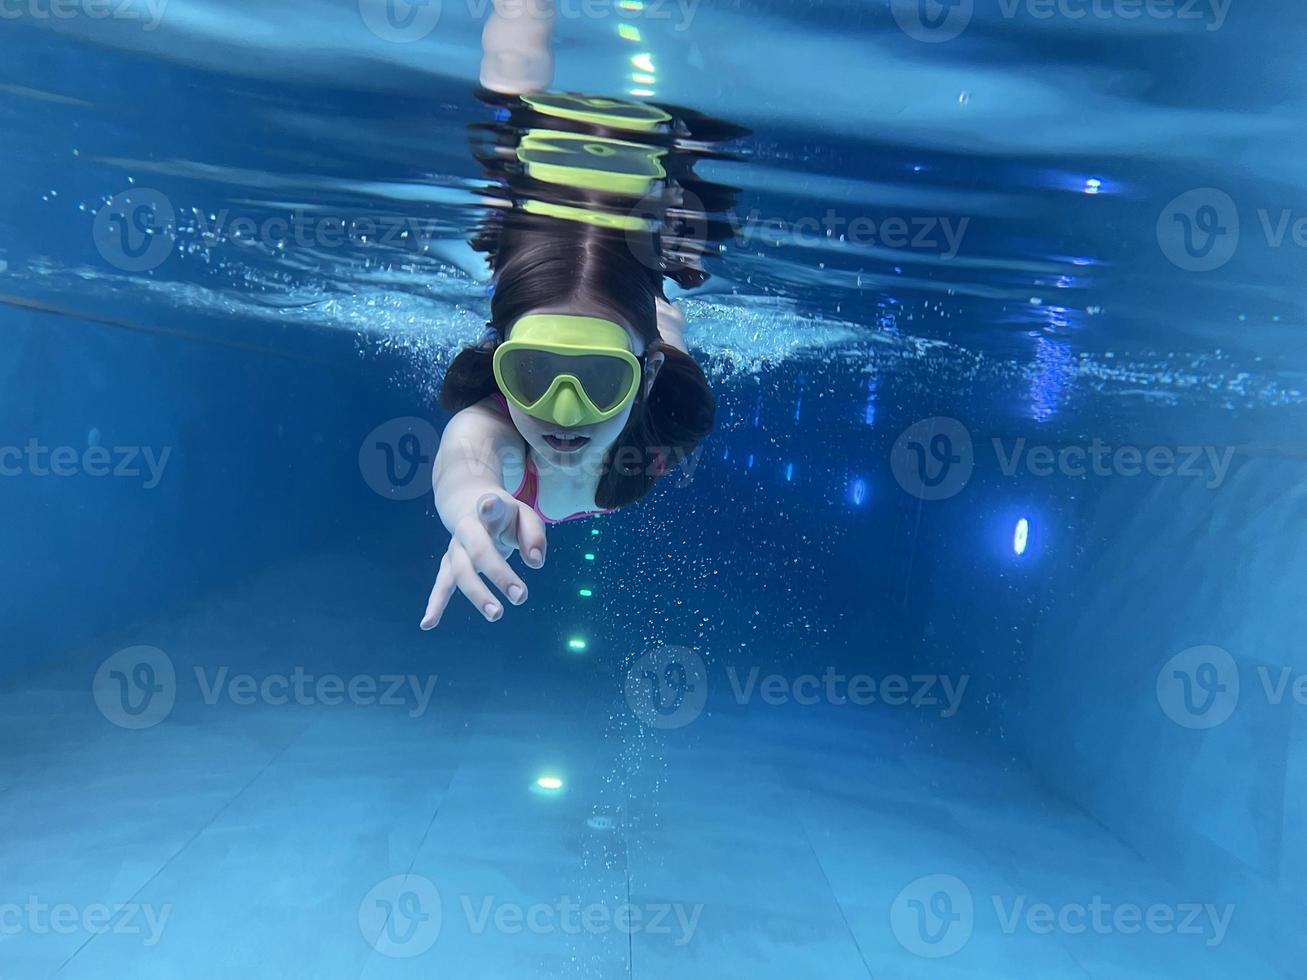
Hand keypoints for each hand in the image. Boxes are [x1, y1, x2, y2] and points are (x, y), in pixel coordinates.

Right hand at [421, 491, 547, 628]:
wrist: (468, 504)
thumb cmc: (504, 515)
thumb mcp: (525, 516)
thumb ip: (534, 535)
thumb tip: (535, 563)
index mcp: (489, 509)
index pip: (490, 506)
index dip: (489, 506)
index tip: (488, 505)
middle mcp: (468, 529)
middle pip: (479, 550)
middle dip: (499, 573)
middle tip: (521, 597)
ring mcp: (456, 547)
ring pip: (461, 571)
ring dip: (478, 594)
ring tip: (496, 615)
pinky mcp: (450, 564)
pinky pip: (442, 584)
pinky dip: (436, 604)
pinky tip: (428, 624)